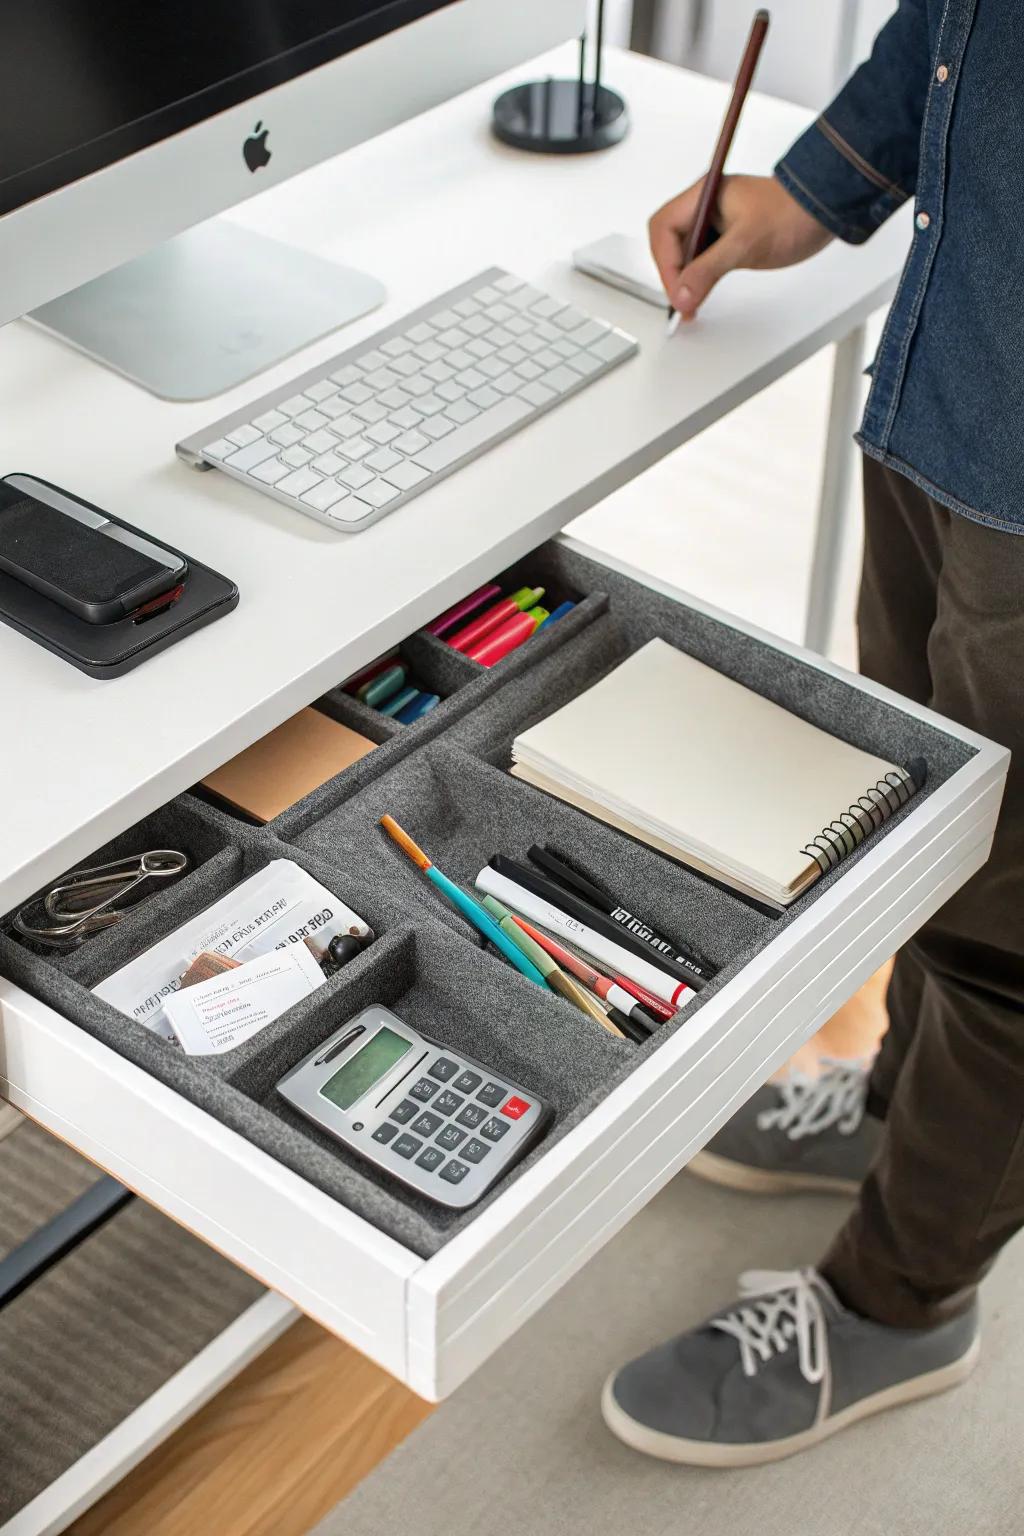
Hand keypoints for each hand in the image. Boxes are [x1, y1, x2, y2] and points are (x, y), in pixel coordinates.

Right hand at [649, 173, 831, 320]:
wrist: (823, 209)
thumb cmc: (791, 214)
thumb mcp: (745, 244)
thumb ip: (708, 270)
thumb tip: (682, 295)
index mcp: (703, 195)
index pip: (664, 228)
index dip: (666, 263)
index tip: (677, 291)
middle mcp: (705, 206)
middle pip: (669, 242)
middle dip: (672, 273)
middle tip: (682, 301)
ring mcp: (716, 221)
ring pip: (684, 253)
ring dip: (684, 279)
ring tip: (690, 303)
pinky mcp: (727, 236)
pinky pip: (702, 258)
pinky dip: (698, 278)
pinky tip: (701, 293)